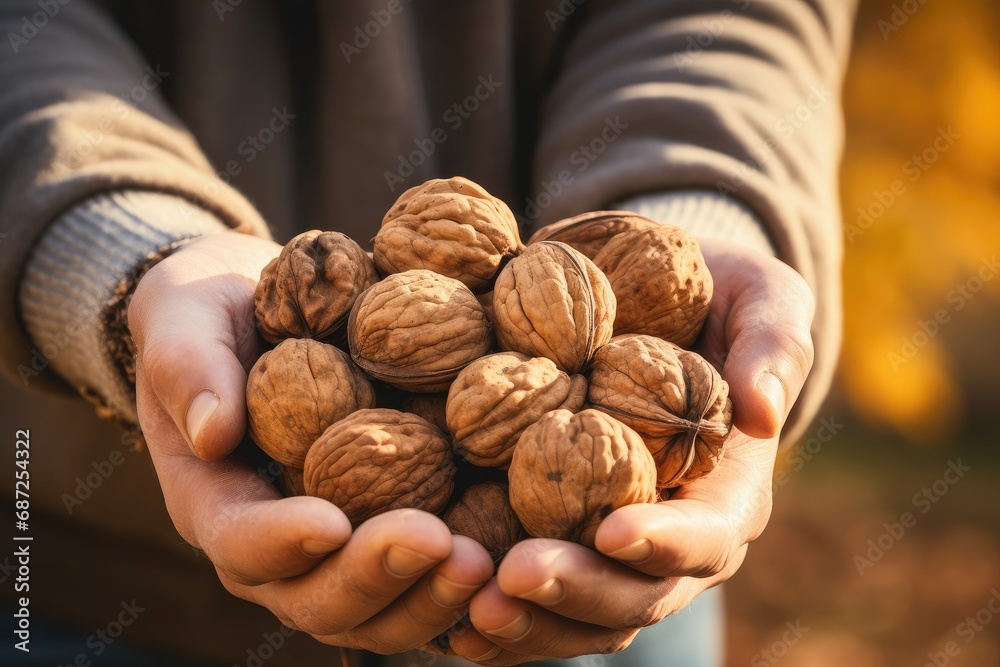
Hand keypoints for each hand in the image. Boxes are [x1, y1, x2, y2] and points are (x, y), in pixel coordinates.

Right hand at [129, 230, 492, 652]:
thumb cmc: (213, 316)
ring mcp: (335, 551)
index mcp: (216, 501)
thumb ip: (189, 367)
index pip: (241, 542)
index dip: (282, 542)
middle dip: (376, 578)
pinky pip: (420, 583)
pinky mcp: (385, 535)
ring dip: (430, 597)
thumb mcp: (185, 320)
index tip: (331, 522)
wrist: (256, 314)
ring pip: (376, 611)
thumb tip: (213, 430)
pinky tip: (509, 564)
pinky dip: (461, 589)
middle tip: (438, 545)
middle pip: (317, 597)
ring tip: (484, 564)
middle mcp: (276, 545)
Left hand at [439, 238, 815, 663]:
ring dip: (529, 623)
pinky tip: (447, 618)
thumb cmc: (715, 299)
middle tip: (514, 579)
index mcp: (726, 490)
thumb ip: (772, 344)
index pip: (708, 536)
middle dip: (578, 593)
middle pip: (635, 593)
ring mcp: (611, 547)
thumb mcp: (760, 298)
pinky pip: (533, 597)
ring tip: (471, 613)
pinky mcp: (559, 537)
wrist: (654, 305)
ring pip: (581, 615)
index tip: (613, 532)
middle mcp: (671, 536)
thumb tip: (763, 410)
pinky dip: (497, 616)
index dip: (666, 542)